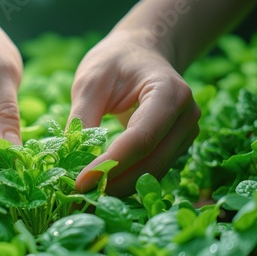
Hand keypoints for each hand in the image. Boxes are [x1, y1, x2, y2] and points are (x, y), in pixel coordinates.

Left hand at [69, 29, 200, 196]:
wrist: (142, 53)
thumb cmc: (115, 61)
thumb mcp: (91, 80)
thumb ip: (82, 117)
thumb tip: (70, 159)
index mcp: (169, 92)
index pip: (140, 139)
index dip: (110, 165)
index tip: (80, 183)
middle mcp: (186, 116)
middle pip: (152, 163)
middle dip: (115, 185)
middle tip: (81, 201)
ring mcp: (186, 133)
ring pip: (154, 172)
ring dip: (121, 188)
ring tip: (88, 201)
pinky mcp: (177, 145)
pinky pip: (152, 169)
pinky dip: (128, 181)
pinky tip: (103, 189)